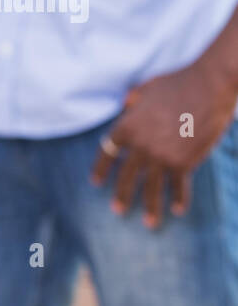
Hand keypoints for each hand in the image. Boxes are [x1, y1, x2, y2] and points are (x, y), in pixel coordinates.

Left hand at [90, 59, 237, 227]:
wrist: (209, 85)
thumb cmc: (180, 82)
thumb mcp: (147, 87)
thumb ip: (134, 99)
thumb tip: (127, 104)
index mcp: (126, 126)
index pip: (107, 152)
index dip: (101, 168)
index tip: (96, 182)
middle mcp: (140, 145)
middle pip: (127, 176)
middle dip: (122, 195)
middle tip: (118, 210)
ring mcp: (161, 156)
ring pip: (152, 187)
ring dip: (150, 207)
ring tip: (149, 223)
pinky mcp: (184, 162)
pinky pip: (178, 185)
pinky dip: (178, 198)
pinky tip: (177, 210)